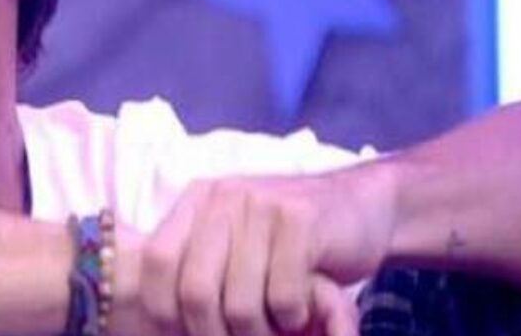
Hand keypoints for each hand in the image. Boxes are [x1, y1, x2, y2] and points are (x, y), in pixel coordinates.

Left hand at [121, 166, 396, 334]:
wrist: (363, 206)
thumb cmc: (290, 240)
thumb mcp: (237, 239)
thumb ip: (201, 263)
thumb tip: (157, 318)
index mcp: (199, 201)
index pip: (157, 261)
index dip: (164, 308)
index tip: (184, 331)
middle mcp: (224, 197)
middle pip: (196, 290)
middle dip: (214, 333)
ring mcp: (262, 206)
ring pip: (241, 304)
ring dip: (259, 333)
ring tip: (275, 328)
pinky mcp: (302, 221)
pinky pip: (283, 298)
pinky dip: (292, 318)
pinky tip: (301, 310)